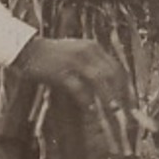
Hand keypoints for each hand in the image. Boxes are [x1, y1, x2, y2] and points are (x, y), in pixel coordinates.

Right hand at [12, 36, 132, 115]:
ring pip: (98, 80)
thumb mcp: (77, 54)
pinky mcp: (60, 71)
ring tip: (113, 111)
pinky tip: (90, 109)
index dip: (126, 85)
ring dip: (107, 96)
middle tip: (126, 110)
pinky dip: (86, 99)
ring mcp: (74, 61)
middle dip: (121, 93)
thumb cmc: (53, 56)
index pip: (117, 68)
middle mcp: (87, 51)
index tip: (131, 101)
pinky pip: (78, 87)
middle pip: (111, 74)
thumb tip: (108, 86)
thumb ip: (92, 65)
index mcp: (93, 47)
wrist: (27, 49)